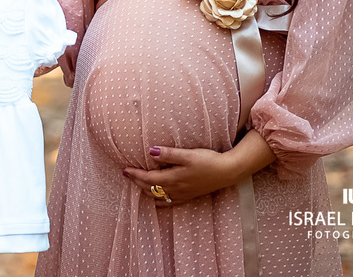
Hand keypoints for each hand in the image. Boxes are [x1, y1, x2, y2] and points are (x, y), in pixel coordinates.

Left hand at [122, 146, 239, 205]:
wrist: (227, 172)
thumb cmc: (208, 161)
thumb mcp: (187, 154)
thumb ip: (168, 154)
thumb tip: (150, 151)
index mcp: (172, 179)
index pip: (148, 178)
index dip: (135, 174)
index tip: (124, 170)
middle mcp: (175, 189)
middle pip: (150, 188)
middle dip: (137, 182)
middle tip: (127, 175)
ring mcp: (182, 194)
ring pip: (159, 196)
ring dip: (146, 190)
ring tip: (137, 184)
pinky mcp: (189, 196)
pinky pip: (170, 202)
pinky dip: (159, 201)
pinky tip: (157, 199)